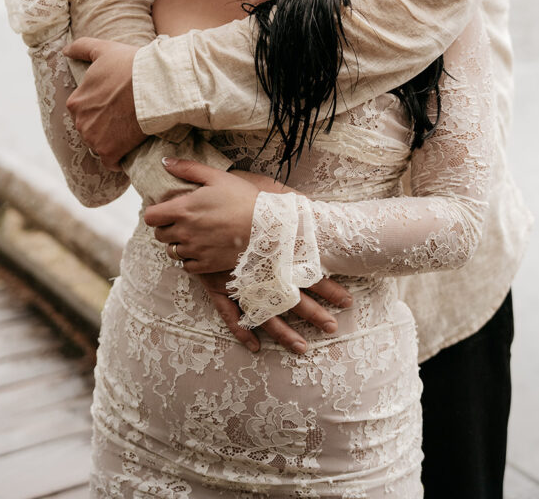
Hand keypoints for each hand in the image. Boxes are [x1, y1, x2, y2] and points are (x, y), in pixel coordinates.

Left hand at [63, 37, 145, 166]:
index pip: (84, 110)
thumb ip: (81, 48)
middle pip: (90, 128)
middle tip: (124, 116)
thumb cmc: (130, 65)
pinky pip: (110, 163)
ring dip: (111, 142)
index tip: (115, 104)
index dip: (101, 107)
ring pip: (99, 145)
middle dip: (103, 125)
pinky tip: (127, 150)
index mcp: (75, 102)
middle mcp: (80, 123)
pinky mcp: (109, 153)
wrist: (155, 85)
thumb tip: (65, 50)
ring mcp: (94, 139)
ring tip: (129, 131)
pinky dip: (117, 160)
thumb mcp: (104, 49)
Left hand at [145, 160, 259, 272]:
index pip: (151, 217)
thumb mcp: (217, 177)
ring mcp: (194, 251)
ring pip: (171, 251)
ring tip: (194, 236)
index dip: (156, 213)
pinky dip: (190, 259)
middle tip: (184, 221)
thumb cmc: (242, 197)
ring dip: (178, 244)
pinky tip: (202, 249)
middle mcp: (184, 232)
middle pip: (159, 235)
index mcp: (184, 209)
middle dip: (168, 227)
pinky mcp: (206, 265)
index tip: (167, 210)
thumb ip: (188, 168)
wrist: (266, 226)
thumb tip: (165, 162)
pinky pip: (186, 266)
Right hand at [150, 157, 352, 352]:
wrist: (191, 200)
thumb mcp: (261, 191)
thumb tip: (309, 202)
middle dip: (315, 312)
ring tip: (302, 348)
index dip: (329, 286)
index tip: (347, 300)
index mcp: (274, 248)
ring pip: (265, 312)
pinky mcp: (216, 285)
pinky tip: (255, 347)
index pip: (308, 271)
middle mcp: (259, 268)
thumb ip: (284, 200)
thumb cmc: (229, 194)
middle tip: (333, 327)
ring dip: (285, 331)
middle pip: (292, 296)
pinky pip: (230, 314)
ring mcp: (237, 281)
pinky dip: (242, 330)